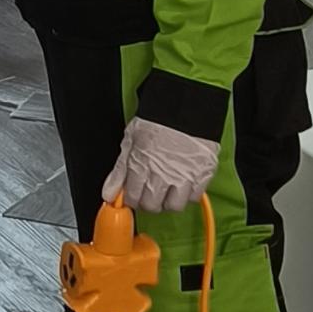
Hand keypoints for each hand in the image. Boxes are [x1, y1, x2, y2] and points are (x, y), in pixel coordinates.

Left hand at [100, 117, 219, 216]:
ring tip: (168, 187)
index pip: (133, 199)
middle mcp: (162, 174)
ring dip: (169, 200)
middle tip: (151, 190)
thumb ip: (120, 171)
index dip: (132, 197)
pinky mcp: (203, 174)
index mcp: (142, 166)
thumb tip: (109, 194)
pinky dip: (188, 193)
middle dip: (149, 201)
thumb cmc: (157, 119)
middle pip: (152, 206)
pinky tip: (183, 181)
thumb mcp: (131, 140)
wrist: (185, 105)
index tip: (135, 193)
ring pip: (174, 206)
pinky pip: (194, 197)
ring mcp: (184, 176)